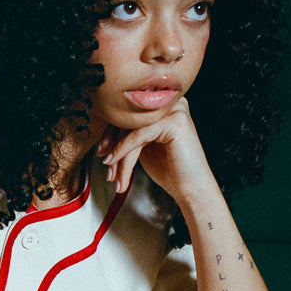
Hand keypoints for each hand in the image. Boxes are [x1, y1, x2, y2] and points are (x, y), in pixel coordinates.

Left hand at [97, 98, 213, 205]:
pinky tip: (116, 164)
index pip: (129, 113)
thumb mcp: (142, 148)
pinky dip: (124, 151)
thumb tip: (103, 135)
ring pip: (132, 130)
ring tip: (114, 176)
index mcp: (162, 106)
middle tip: (106, 166)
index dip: (111, 133)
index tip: (100, 151)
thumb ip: (128, 136)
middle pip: (129, 119)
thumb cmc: (168, 169)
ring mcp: (174, 110)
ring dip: (119, 156)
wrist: (190, 187)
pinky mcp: (174, 121)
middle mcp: (169, 103)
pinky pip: (139, 135)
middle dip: (113, 145)